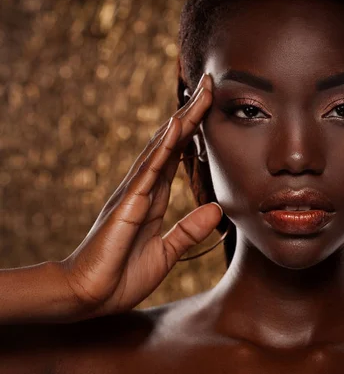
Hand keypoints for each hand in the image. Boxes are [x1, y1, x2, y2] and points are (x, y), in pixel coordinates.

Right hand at [57, 73, 221, 320]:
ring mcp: (133, 193)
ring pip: (161, 148)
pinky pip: (148, 171)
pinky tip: (175, 126)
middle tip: (210, 84)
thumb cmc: (122, 276)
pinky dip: (162, 147)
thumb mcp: (167, 253)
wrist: (89, 298)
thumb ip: (189, 230)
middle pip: (171, 142)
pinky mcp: (126, 205)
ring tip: (200, 93)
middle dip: (191, 113)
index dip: (195, 131)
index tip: (211, 106)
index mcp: (154, 198)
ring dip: (182, 120)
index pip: (178, 155)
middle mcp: (143, 187)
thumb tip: (216, 209)